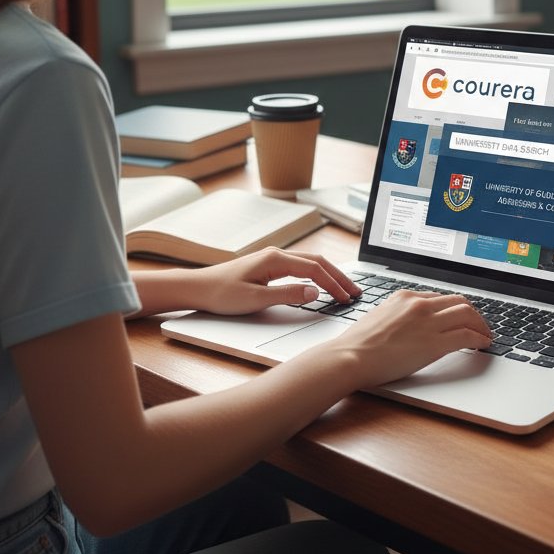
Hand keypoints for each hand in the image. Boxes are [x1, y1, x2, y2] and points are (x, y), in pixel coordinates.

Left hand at [174, 247, 361, 315]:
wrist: (198, 288)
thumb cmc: (221, 294)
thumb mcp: (256, 299)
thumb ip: (287, 295)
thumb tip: (315, 293)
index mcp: (275, 259)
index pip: (315, 269)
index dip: (334, 284)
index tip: (347, 299)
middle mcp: (276, 254)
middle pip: (317, 262)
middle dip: (338, 277)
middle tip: (355, 292)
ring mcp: (272, 258)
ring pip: (310, 263)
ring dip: (329, 275)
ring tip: (344, 289)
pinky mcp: (268, 265)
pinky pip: (300, 267)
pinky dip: (316, 275)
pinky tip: (321, 284)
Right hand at [320, 289, 491, 388]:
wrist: (351, 356)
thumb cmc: (359, 344)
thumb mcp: (379, 317)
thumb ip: (398, 315)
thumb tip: (409, 324)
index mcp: (405, 296)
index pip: (440, 297)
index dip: (454, 308)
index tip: (460, 317)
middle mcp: (419, 304)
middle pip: (459, 301)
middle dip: (473, 313)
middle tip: (479, 325)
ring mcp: (427, 322)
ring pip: (467, 314)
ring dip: (481, 325)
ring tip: (485, 335)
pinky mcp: (434, 343)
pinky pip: (467, 335)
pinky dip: (479, 338)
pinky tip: (482, 345)